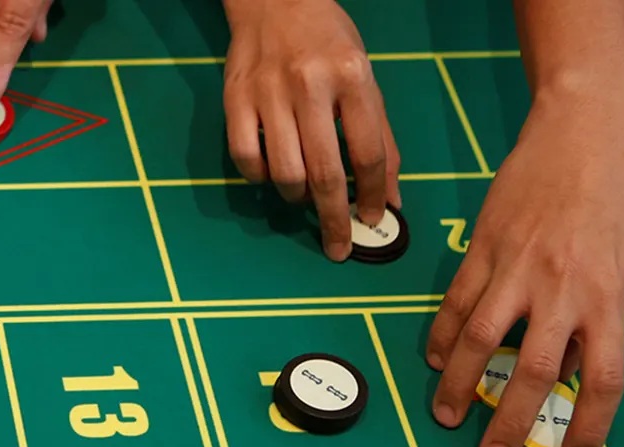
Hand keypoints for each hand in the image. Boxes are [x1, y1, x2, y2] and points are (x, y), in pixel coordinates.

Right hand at [223, 0, 399, 260]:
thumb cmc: (329, 43)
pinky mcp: (235, 100)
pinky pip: (245, 158)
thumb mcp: (366, 80)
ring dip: (297, 198)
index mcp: (353, 79)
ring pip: (283, 172)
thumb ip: (379, 137)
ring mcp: (268, 94)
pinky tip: (271, 175)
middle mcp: (310, 87)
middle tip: (339, 245)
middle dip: (334, 218)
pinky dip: (259, 179)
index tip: (374, 221)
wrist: (276, 2)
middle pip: (325, 172)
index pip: (368, 154)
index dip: (374, 195)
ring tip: (304, 196)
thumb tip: (389, 197)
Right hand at [427, 106, 623, 446]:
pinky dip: (444, 336)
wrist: (584, 134)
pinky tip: (438, 358)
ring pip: (481, 340)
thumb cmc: (614, 200)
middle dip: (510, 420)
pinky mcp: (483, 247)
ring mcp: (517, 268)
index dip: (588, 426)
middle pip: (533, 371)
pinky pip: (457, 302)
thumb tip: (569, 359)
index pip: (601, 379)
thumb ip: (599, 313)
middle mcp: (562, 289)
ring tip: (444, 414)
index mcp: (608, 297)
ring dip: (458, 384)